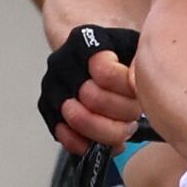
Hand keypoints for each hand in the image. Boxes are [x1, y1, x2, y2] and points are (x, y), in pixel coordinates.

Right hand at [37, 21, 142, 149]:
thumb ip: (139, 62)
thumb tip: (139, 84)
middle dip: (123, 113)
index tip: (140, 93)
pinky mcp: (47, 107)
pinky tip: (102, 143)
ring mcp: (51, 86)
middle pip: (93, 98)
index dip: (129, 91)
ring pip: (77, 119)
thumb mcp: (133, 45)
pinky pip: (62, 133)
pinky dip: (84, 144)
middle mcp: (62, 62)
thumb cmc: (116, 52)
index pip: (106, 73)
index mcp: (85, 42)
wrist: (90, 53)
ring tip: (123, 129)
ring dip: (107, 131)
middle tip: (135, 114)